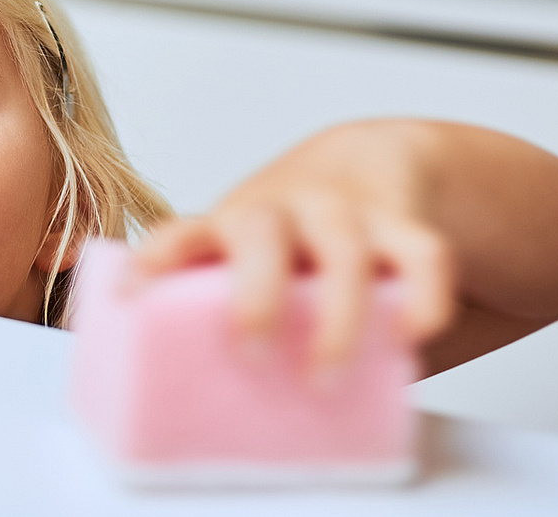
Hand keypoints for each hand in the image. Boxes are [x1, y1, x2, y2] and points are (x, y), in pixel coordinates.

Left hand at [128, 121, 457, 371]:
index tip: (132, 295)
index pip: (181, 232)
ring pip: (345, 250)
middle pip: (261, 235)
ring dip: (337, 319)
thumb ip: (228, 309)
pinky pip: (425, 254)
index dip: (155, 261)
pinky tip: (410, 339)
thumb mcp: (248, 258)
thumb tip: (194, 397)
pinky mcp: (406, 224)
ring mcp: (346, 212)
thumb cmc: (294, 240)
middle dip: (255, 297)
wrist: (370, 160)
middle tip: (252, 356)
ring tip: (324, 379)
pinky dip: (424, 298)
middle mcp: (283, 209)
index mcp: (231, 225)